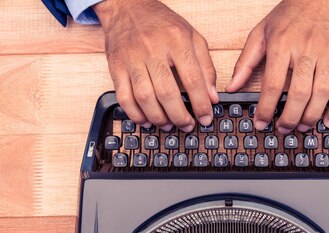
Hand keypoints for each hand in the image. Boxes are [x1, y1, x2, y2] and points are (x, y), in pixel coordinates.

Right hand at [94, 0, 218, 131]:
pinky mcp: (116, 67)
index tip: (206, 118)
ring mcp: (132, 59)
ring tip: (169, 125)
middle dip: (180, 116)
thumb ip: (205, 67)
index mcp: (176, 40)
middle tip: (187, 125)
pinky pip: (124, 97)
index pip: (192, 79)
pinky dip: (136, 114)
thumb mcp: (192, 37)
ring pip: (144, 98)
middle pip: (167, 92)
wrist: (126, 7)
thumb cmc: (161, 23)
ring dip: (159, 118)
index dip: (201, 104)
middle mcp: (153, 49)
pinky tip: (147, 120)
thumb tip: (211, 96)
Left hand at [226, 0, 328, 132]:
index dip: (266, 109)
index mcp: (282, 44)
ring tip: (301, 128)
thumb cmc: (292, 13)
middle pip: (299, 93)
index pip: (272, 84)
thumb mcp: (262, 32)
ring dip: (311, 116)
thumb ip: (245, 62)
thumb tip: (231, 87)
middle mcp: (306, 50)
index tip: (261, 123)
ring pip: (322, 93)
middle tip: (283, 130)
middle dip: (289, 118)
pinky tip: (328, 121)